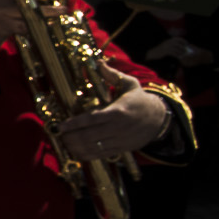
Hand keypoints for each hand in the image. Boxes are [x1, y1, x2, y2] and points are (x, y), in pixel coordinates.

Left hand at [53, 84, 170, 161]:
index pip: (92, 119)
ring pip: (94, 147)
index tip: (60, 126)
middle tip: (58, 135)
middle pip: (89, 136)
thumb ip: (112, 75)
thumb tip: (98, 62)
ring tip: (64, 142)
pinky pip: (101, 155)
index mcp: (118, 111)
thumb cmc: (139, 99)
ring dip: (76, 147)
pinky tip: (76, 152)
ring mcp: (120, 140)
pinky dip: (86, 155)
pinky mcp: (122, 149)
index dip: (74, 124)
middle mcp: (118, 127)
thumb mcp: (129, 84)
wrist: (160, 118)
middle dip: (71, 137)